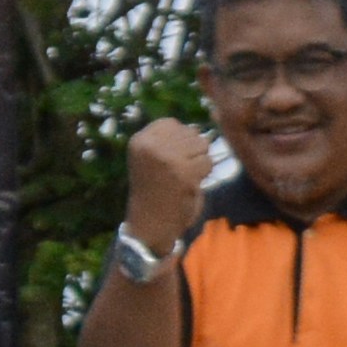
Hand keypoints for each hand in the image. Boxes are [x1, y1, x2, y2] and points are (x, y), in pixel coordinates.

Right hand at [122, 120, 213, 254]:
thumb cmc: (154, 189)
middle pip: (190, 133)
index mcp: (139, 140)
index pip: (171, 123)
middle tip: (178, 171)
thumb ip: (168, 140)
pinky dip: (204, 174)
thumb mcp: (152, 158)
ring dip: (199, 161)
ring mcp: (167, 158)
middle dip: (191, 151)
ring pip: (201, 145)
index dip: (179, 139)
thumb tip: (199, 128)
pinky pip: (207, 162)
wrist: (150, 223)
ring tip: (185, 176)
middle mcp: (151, 146)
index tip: (170, 159)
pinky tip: (191, 184)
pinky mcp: (184, 173)